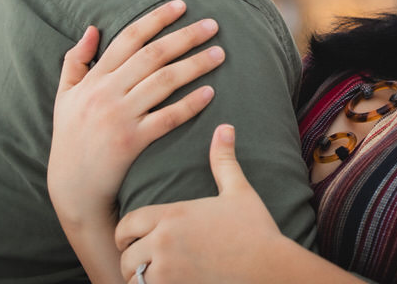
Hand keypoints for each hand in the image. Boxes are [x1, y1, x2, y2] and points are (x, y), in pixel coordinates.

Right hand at [47, 0, 225, 231]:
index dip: (156, 19)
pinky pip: (167, 118)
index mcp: (93, 80)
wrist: (72, 190)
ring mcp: (119, 118)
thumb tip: (91, 28)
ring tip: (220, 53)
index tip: (181, 6)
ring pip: (164, 82)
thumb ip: (75, 62)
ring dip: (195, 64)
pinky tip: (210, 92)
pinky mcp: (132, 142)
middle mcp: (106, 94)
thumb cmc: (71, 140)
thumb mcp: (63, 98)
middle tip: (213, 24)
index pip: (128, 39)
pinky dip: (190, 104)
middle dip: (185, 36)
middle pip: (152, 55)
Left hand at [115, 125, 286, 283]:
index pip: (127, 224)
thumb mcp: (238, 191)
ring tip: (152, 275)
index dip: (127, 233)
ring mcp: (167, 271)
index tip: (134, 238)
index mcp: (174, 215)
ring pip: (134, 277)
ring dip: (140, 277)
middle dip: (133, 258)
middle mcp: (164, 242)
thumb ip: (223, 160)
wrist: (269, 268)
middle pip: (126, 254)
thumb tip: (225, 127)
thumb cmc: (255, 230)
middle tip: (144, 260)